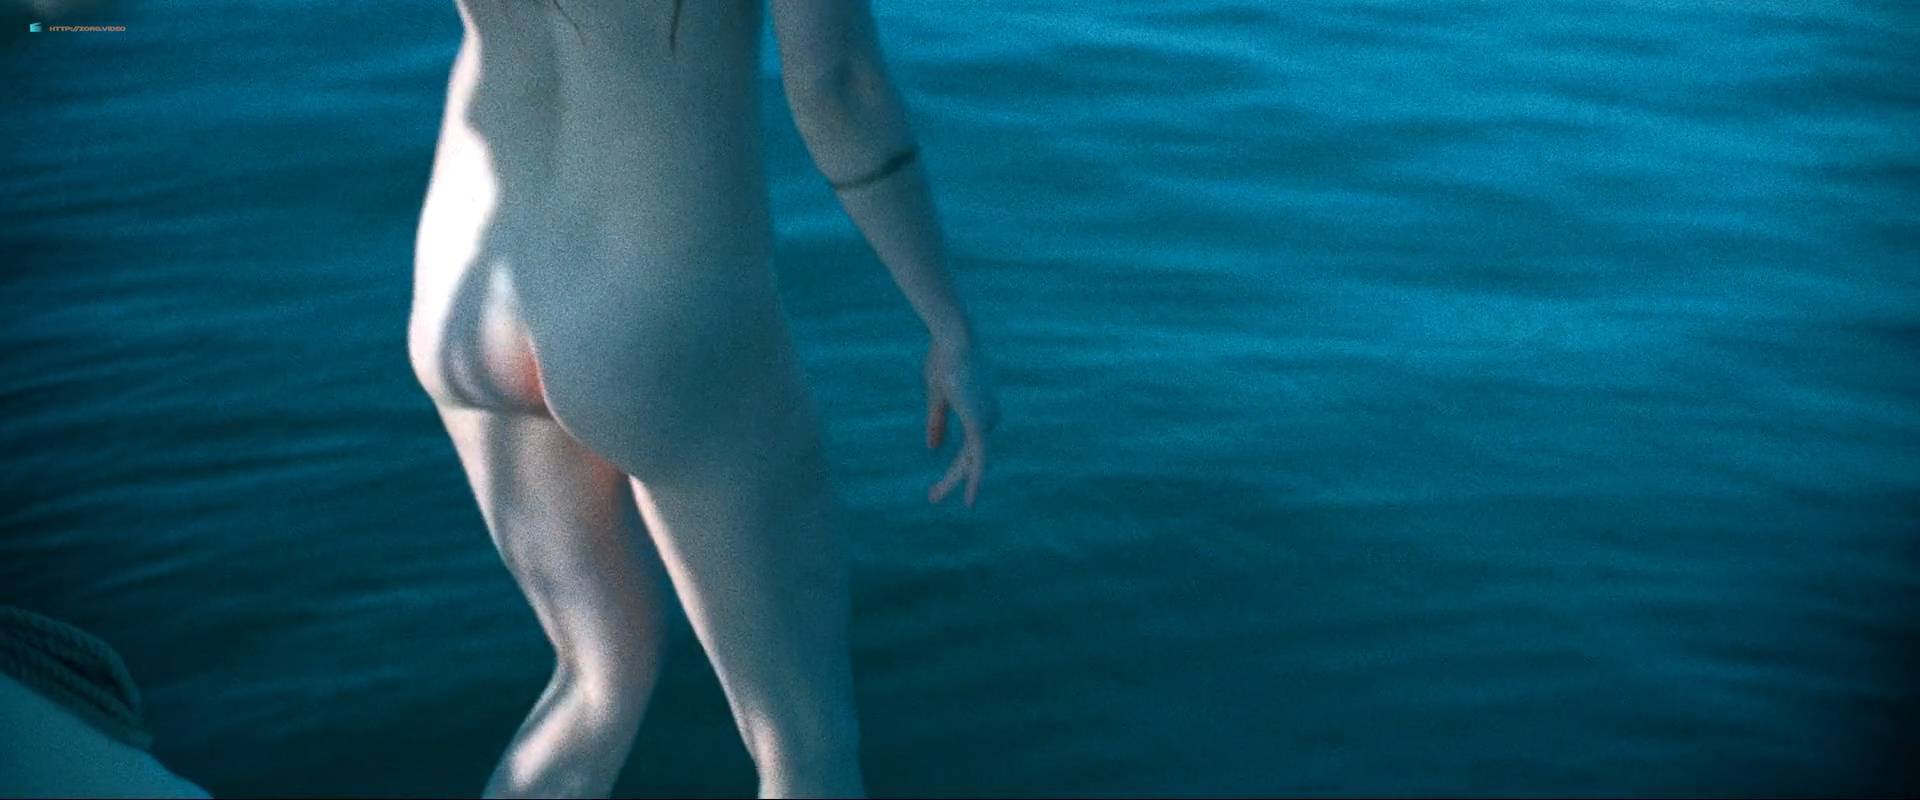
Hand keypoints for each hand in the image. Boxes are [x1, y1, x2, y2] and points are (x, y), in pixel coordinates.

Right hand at [923, 337, 1000, 507]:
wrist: (954, 340)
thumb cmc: (944, 359)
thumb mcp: (938, 397)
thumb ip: (937, 423)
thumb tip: (934, 447)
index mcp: (983, 410)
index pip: (970, 448)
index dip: (955, 468)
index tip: (937, 483)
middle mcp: (990, 418)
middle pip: (972, 459)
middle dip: (953, 479)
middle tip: (932, 496)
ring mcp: (988, 421)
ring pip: (971, 462)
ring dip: (953, 481)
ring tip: (934, 496)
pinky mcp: (980, 424)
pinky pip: (978, 459)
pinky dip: (973, 479)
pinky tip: (969, 498)